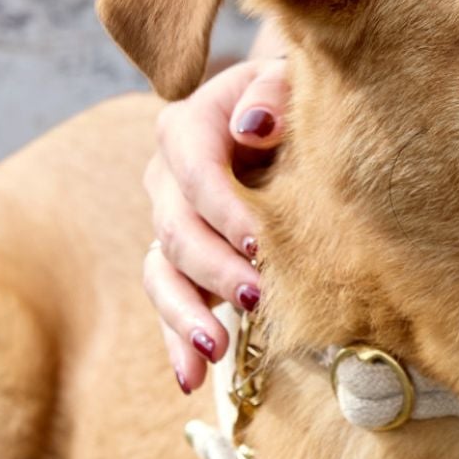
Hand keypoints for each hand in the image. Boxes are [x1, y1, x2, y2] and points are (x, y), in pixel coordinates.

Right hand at [143, 56, 291, 391]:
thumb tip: (253, 124)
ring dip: (186, 313)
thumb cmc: (296, 99)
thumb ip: (273, 92)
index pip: (193, 165)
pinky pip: (169, 302)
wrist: (288, 118)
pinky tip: (190, 377)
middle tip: (255, 297)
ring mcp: (171, 223)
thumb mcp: (290, 80)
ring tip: (215, 348)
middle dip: (213, 267)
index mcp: (189, 126)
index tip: (257, 241)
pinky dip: (176, 340)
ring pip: (162, 272)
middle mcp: (168, 177)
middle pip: (176, 227)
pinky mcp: (182, 263)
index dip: (221, 205)